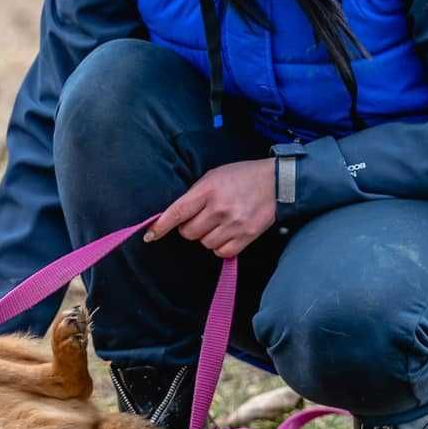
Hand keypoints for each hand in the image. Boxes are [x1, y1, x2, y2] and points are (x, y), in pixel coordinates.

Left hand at [144, 158, 276, 257]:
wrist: (277, 182)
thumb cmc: (241, 176)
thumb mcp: (214, 176)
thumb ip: (195, 194)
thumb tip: (175, 215)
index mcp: (208, 190)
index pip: (178, 212)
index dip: (161, 226)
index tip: (150, 236)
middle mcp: (219, 208)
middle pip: (189, 233)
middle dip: (190, 228)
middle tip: (202, 218)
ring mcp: (234, 223)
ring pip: (205, 244)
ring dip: (207, 237)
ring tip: (219, 223)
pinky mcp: (247, 235)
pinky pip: (222, 252)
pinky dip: (221, 247)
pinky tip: (227, 233)